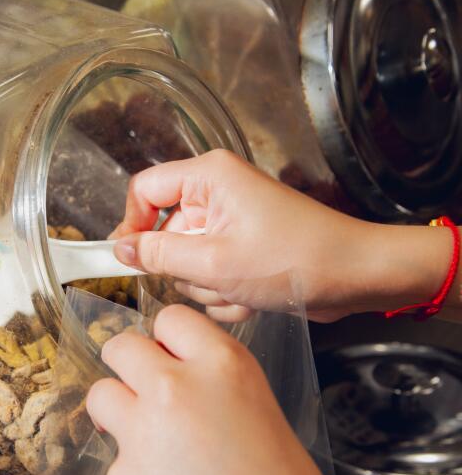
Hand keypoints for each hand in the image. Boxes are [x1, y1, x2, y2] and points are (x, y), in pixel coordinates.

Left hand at [86, 305, 394, 474]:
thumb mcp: (263, 420)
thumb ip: (214, 393)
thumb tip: (172, 386)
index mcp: (225, 366)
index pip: (170, 318)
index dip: (166, 342)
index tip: (168, 357)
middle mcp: (175, 390)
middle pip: (120, 348)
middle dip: (127, 369)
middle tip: (145, 398)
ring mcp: (141, 436)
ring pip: (100, 398)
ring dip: (118, 417)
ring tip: (156, 453)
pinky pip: (113, 467)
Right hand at [112, 151, 456, 321]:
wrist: (354, 276)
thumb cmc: (294, 258)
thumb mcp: (213, 263)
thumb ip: (158, 255)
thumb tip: (120, 249)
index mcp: (209, 177)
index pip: (145, 190)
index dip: (131, 225)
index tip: (128, 261)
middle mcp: (219, 192)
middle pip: (168, 233)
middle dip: (187, 268)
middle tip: (216, 278)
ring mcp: (234, 221)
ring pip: (190, 262)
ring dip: (210, 286)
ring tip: (243, 289)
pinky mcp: (246, 247)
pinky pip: (214, 275)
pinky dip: (228, 293)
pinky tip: (254, 298)